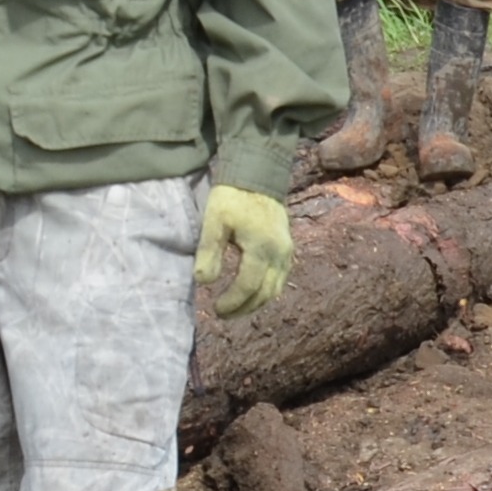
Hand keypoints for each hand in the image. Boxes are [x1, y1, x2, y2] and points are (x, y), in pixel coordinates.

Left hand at [195, 185, 294, 317]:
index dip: (233, 302)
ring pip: (275, 289)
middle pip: (265, 293)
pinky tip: (250, 294)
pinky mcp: (288, 250)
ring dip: (255, 303)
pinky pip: (280, 279)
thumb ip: (209, 251)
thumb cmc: (233, 198)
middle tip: (222, 314)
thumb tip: (203, 281)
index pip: (248, 285)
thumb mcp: (214, 221)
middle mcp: (280, 253)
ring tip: (235, 309)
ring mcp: (287, 252)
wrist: (258, 175)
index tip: (215, 309)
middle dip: (244, 308)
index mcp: (262, 247)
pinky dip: (265, 292)